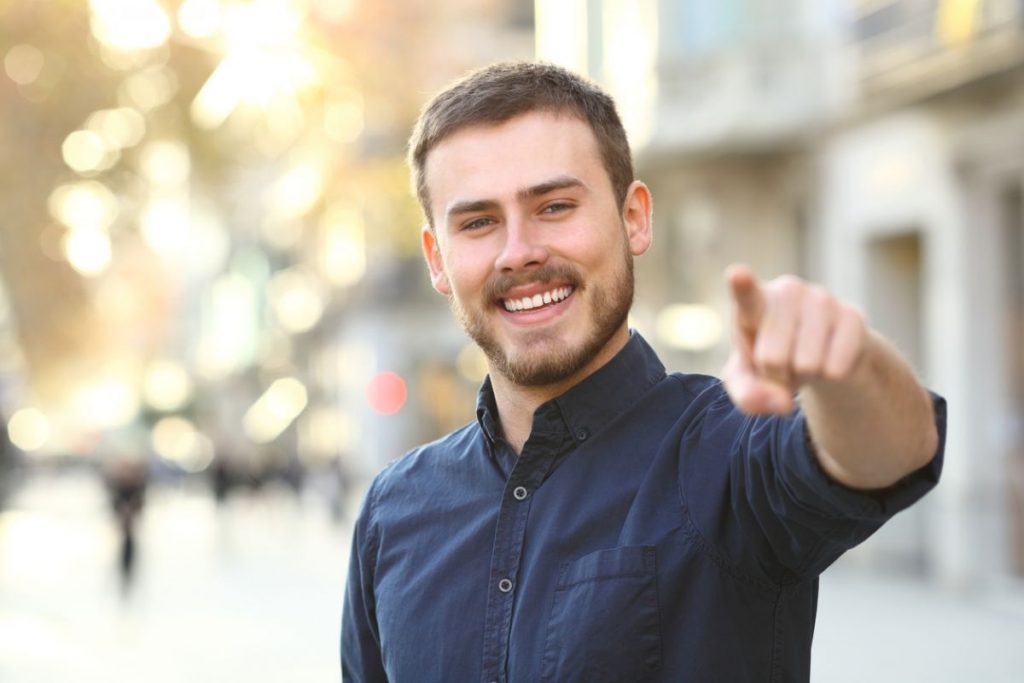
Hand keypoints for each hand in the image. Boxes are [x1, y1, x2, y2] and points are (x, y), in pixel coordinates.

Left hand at [722, 264, 867, 414]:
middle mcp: (787, 291)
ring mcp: (822, 298)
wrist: (818, 352)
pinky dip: (830, 376)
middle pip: (773, 358)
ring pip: (807, 364)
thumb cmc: (772, 361)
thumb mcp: (748, 382)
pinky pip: (837, 367)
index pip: (745, 294)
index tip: (737, 274)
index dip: (742, 285)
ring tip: (803, 358)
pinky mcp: (852, 315)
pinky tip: (828, 359)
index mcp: (753, 302)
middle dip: (775, 374)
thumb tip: (781, 403)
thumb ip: (748, 395)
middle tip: (780, 362)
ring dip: (804, 375)